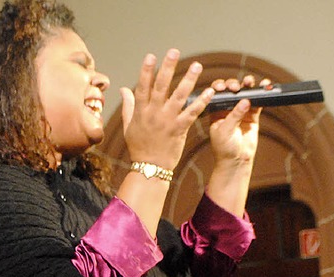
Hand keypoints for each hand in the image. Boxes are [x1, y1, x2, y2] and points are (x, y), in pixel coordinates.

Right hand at [120, 49, 213, 169]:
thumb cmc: (139, 147)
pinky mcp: (180, 129)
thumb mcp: (129, 126)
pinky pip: (192, 113)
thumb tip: (123, 88)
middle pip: (161, 86)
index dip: (146, 70)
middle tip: (174, 51)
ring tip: (197, 66)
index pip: (143, 86)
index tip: (151, 56)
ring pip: (179, 96)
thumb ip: (128, 105)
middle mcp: (154, 113)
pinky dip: (202, 102)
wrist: (150, 168)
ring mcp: (167, 120)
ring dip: (189, 79)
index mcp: (141, 111)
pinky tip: (210, 93)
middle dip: (168, 67)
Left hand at [208, 75, 269, 167]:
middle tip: (236, 87)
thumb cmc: (224, 148)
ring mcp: (240, 111)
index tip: (223, 88)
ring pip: (244, 94)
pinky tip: (265, 86)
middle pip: (231, 90)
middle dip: (234, 85)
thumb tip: (245, 101)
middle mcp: (227, 108)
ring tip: (250, 82)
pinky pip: (257, 102)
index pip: (216, 93)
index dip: (219, 87)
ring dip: (247, 85)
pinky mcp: (252, 116)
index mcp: (215, 110)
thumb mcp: (225, 131)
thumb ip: (235, 115)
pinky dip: (261, 94)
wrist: (236, 161)